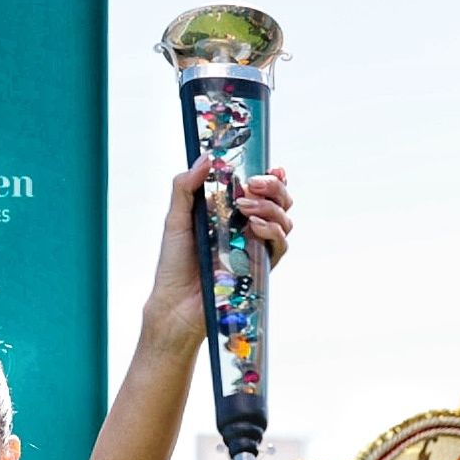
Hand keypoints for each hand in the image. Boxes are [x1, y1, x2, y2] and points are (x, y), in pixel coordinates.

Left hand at [143, 157, 292, 344]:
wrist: (175, 301)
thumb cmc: (175, 263)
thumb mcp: (176, 219)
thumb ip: (186, 188)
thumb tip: (205, 158)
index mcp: (232, 213)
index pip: (263, 190)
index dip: (273, 177)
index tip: (271, 167)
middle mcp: (249, 228)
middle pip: (280, 201)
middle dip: (273, 188)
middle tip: (253, 185)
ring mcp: (256, 248)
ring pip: (285, 220)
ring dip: (270, 207)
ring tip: (245, 207)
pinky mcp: (259, 268)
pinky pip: (279, 246)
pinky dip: (272, 232)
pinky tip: (255, 227)